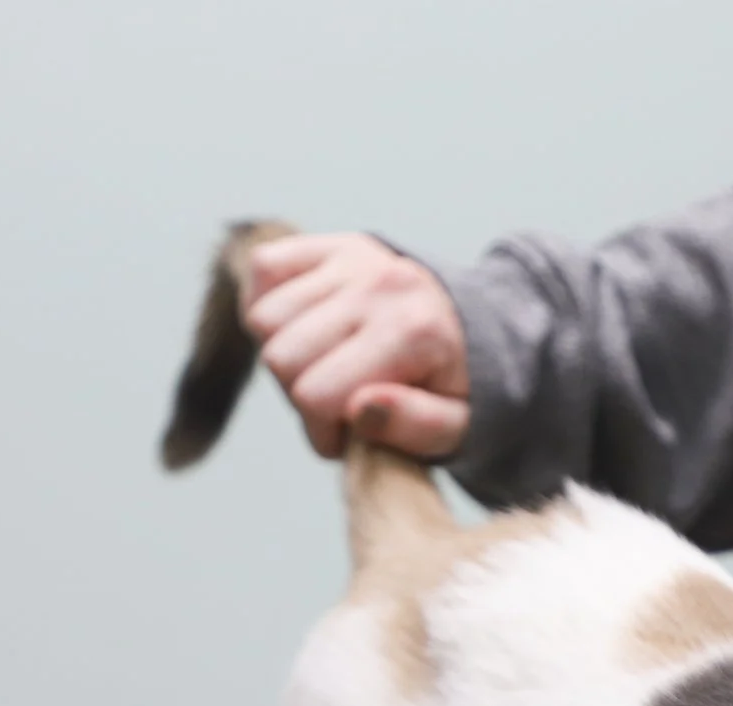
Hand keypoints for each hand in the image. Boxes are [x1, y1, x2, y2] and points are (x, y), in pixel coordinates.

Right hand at [241, 233, 468, 459]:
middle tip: (340, 399)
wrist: (469, 326)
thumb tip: (361, 408)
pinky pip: (264, 267)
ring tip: (327, 364)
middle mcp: (382, 285)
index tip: (350, 434)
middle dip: (301, 394)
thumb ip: (416, 426)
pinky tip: (306, 328)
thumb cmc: (453, 386)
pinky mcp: (332, 243)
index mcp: (414, 332)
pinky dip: (269, 302)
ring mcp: (354, 258)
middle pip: (280, 357)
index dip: (322, 431)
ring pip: (264, 317)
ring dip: (285, 352)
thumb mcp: (457, 425)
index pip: (313, 395)